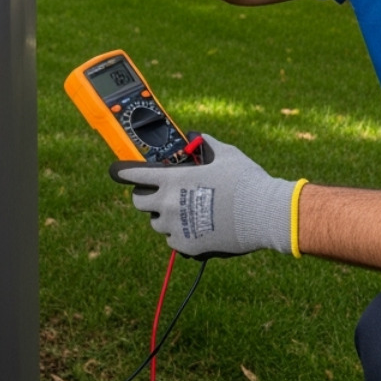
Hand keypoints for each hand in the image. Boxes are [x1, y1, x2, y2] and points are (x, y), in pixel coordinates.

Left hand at [109, 134, 298, 256]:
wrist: (263, 214)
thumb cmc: (245, 180)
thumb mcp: (225, 154)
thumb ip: (206, 143)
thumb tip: (196, 135)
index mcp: (174, 179)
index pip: (136, 175)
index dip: (123, 172)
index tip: (117, 171)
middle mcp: (168, 203)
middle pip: (139, 202)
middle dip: (146, 196)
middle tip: (160, 194)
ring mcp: (175, 227)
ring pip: (156, 224)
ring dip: (164, 217)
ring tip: (183, 212)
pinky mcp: (186, 246)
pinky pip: (173, 240)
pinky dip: (180, 234)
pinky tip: (196, 227)